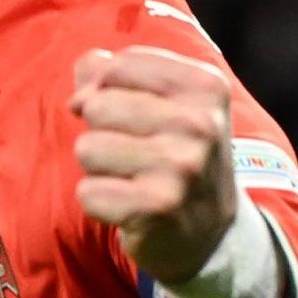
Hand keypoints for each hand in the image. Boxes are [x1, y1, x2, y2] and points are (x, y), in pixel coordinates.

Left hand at [69, 45, 238, 284]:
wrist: (211, 232)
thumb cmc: (173, 155)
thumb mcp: (161, 103)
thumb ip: (112, 73)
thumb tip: (87, 67)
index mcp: (205, 86)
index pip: (119, 66)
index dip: (106, 90)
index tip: (129, 115)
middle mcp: (200, 124)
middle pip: (96, 106)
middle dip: (101, 132)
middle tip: (135, 156)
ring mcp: (182, 166)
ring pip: (87, 148)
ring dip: (98, 169)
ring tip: (133, 179)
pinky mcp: (158, 206)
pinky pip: (88, 192)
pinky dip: (98, 202)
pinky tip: (130, 207)